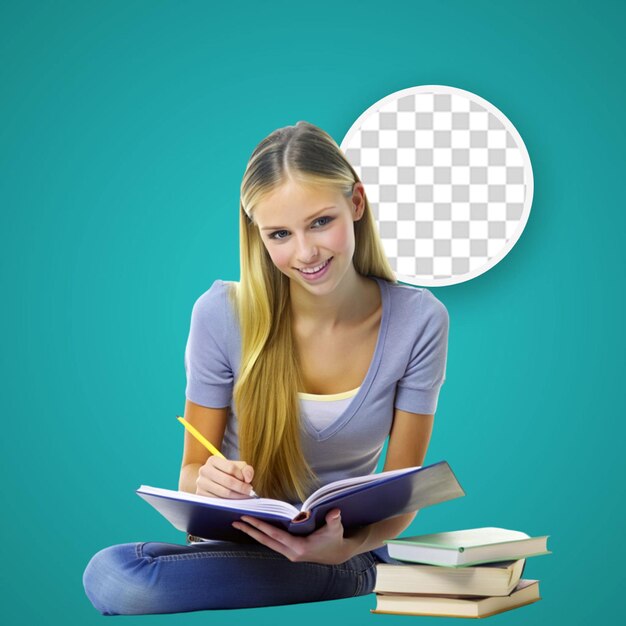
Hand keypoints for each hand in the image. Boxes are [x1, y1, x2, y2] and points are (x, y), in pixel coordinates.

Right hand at [196, 455, 255, 498]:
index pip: (231, 468)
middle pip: (227, 481)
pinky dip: (229, 502)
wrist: (210, 480)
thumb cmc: (226, 473)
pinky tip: (235, 501)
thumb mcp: (237, 467)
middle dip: (241, 487)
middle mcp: (204, 470)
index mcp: (213, 460)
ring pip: (223, 492)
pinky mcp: (200, 495)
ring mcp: (201, 483)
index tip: (248, 481)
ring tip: (244, 496)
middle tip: (249, 491)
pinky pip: (218, 501)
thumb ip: (246, 470)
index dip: (241, 475)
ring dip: (237, 496)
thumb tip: (248, 478)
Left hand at [232, 508, 353, 564]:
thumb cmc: (335, 538)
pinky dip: (262, 535)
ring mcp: (289, 553)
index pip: (276, 535)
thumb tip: (335, 512)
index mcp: (300, 547)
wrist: (337, 553)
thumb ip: (334, 520)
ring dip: (254, 534)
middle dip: (250, 531)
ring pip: (267, 543)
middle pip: (266, 541)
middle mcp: (291, 553)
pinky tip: (255, 529)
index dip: (261, 526)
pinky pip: (272, 543)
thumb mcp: (336, 528)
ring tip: (241, 524)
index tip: (248, 519)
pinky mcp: (289, 552)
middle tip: (235, 521)